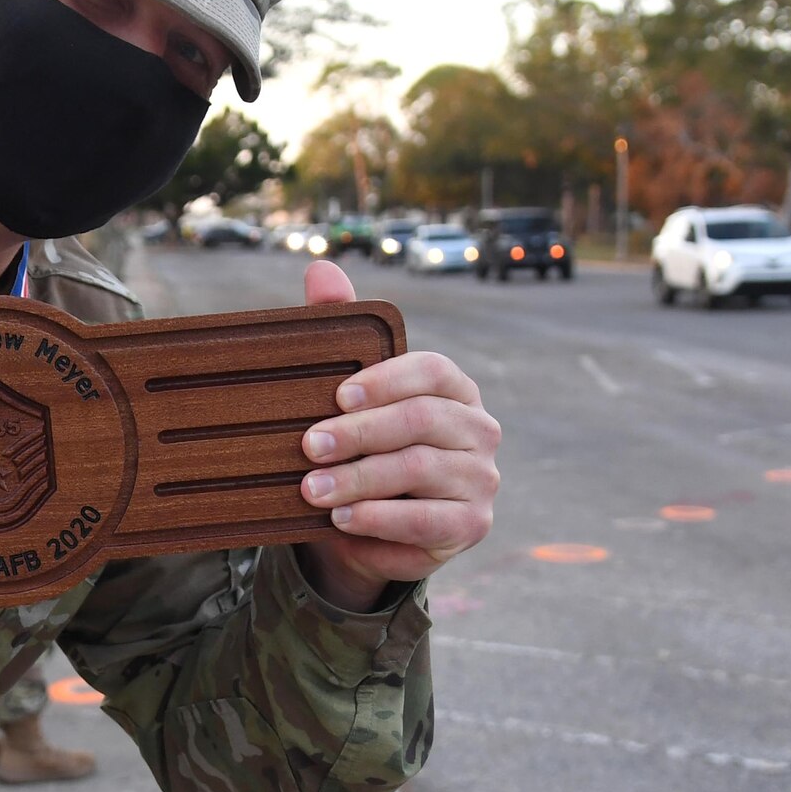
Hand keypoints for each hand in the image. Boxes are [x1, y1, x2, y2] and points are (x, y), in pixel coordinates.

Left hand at [293, 259, 499, 608]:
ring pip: (420, 470)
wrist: (371, 524)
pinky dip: (380, 520)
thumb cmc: (360, 445)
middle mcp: (478, 428)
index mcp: (453, 388)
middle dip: (359, 433)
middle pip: (422, 420)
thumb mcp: (347, 393)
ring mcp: (481, 478)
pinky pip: (427, 521)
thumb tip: (321, 267)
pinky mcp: (472, 524)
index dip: (385, 380)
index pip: (431, 370)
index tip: (336, 395)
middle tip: (309, 447)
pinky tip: (344, 520)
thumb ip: (341, 328)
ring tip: (313, 490)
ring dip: (360, 480)